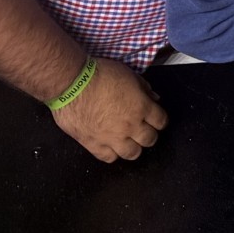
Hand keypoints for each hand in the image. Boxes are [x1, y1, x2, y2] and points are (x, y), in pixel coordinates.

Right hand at [50, 57, 167, 162]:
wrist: (72, 84)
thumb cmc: (101, 74)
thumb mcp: (129, 74)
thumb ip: (144, 88)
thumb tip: (154, 98)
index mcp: (142, 107)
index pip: (161, 121)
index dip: (160, 120)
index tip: (157, 118)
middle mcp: (130, 126)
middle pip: (150, 140)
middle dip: (150, 134)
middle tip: (143, 129)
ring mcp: (112, 138)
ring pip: (132, 154)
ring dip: (134, 147)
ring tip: (129, 140)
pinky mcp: (94, 145)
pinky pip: (109, 158)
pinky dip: (113, 153)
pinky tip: (111, 146)